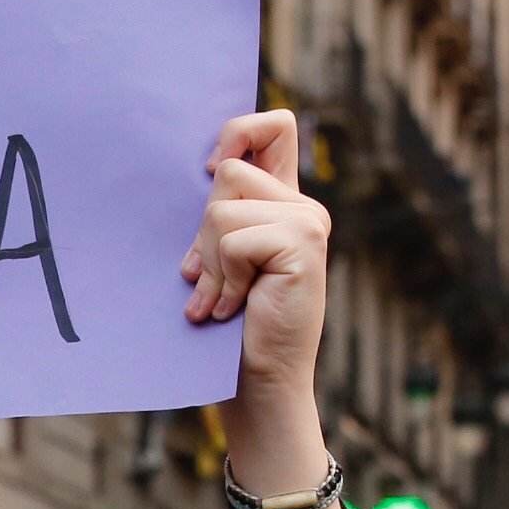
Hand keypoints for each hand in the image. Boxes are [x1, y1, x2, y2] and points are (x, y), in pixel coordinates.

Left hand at [179, 111, 329, 406]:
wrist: (258, 382)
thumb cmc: (230, 326)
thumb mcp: (220, 259)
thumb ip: (219, 215)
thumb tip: (200, 171)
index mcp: (283, 201)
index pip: (273, 126)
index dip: (237, 131)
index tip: (210, 170)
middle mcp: (302, 206)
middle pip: (229, 172)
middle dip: (203, 230)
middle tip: (206, 277)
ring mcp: (308, 222)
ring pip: (222, 210)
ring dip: (210, 262)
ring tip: (220, 300)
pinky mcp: (303, 244)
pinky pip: (233, 240)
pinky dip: (223, 278)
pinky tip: (233, 307)